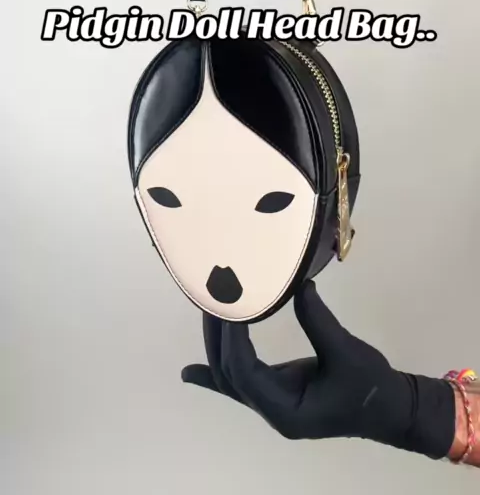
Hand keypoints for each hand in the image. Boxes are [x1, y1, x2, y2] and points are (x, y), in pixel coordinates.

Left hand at [182, 281, 455, 458]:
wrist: (392, 410)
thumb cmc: (371, 387)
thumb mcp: (347, 352)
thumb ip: (318, 321)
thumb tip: (297, 286)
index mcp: (286, 410)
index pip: (244, 373)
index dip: (233, 338)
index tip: (230, 304)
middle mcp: (272, 410)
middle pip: (230, 375)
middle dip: (218, 338)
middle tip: (210, 299)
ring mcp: (273, 404)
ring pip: (231, 378)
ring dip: (216, 347)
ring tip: (207, 313)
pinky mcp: (278, 393)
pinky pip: (240, 385)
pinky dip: (214, 376)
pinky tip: (189, 373)